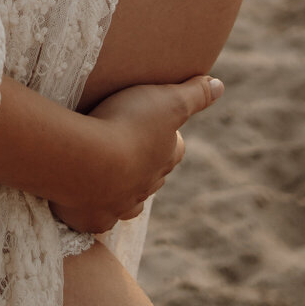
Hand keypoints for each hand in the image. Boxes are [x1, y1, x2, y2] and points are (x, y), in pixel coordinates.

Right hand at [51, 75, 222, 235]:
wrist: (86, 163)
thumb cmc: (128, 125)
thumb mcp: (167, 100)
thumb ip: (195, 94)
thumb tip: (220, 85)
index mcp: (164, 159)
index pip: (175, 149)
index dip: (169, 137)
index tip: (157, 122)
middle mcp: (146, 187)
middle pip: (152, 177)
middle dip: (144, 164)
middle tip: (126, 144)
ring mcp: (119, 206)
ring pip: (127, 202)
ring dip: (120, 190)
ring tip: (105, 175)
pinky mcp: (93, 219)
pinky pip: (98, 216)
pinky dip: (93, 207)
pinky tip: (84, 198)